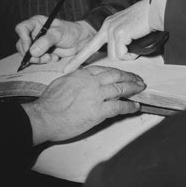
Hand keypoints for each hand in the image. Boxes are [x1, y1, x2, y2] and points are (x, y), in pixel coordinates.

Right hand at [16, 16, 95, 64]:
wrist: (80, 41)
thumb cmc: (71, 32)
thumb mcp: (59, 33)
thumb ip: (46, 41)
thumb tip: (32, 51)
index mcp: (36, 23)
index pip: (21, 29)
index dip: (23, 39)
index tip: (30, 48)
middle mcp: (33, 33)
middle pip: (21, 44)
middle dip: (31, 53)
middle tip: (43, 57)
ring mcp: (36, 44)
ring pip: (27, 54)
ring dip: (39, 59)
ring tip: (52, 57)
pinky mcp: (40, 53)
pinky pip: (35, 60)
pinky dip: (44, 61)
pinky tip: (54, 58)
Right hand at [21, 65, 145, 145]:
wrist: (44, 117)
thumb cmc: (49, 102)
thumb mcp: (62, 82)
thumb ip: (75, 79)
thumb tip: (82, 81)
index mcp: (83, 74)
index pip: (105, 70)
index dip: (117, 72)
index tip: (123, 74)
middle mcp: (92, 82)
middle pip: (116, 76)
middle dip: (129, 77)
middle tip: (139, 80)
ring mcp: (96, 96)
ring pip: (120, 88)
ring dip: (133, 88)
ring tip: (141, 89)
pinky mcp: (98, 111)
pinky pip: (118, 106)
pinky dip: (129, 106)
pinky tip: (135, 106)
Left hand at [64, 0, 151, 73]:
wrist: (154, 10)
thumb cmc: (145, 19)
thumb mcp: (127, 28)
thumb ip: (120, 38)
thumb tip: (120, 54)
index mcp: (107, 26)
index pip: (89, 45)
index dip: (78, 58)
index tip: (67, 68)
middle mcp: (107, 27)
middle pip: (106, 54)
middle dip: (120, 57)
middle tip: (127, 55)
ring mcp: (112, 30)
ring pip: (114, 55)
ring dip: (127, 55)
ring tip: (136, 45)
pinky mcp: (120, 33)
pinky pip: (122, 54)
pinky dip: (132, 54)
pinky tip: (137, 44)